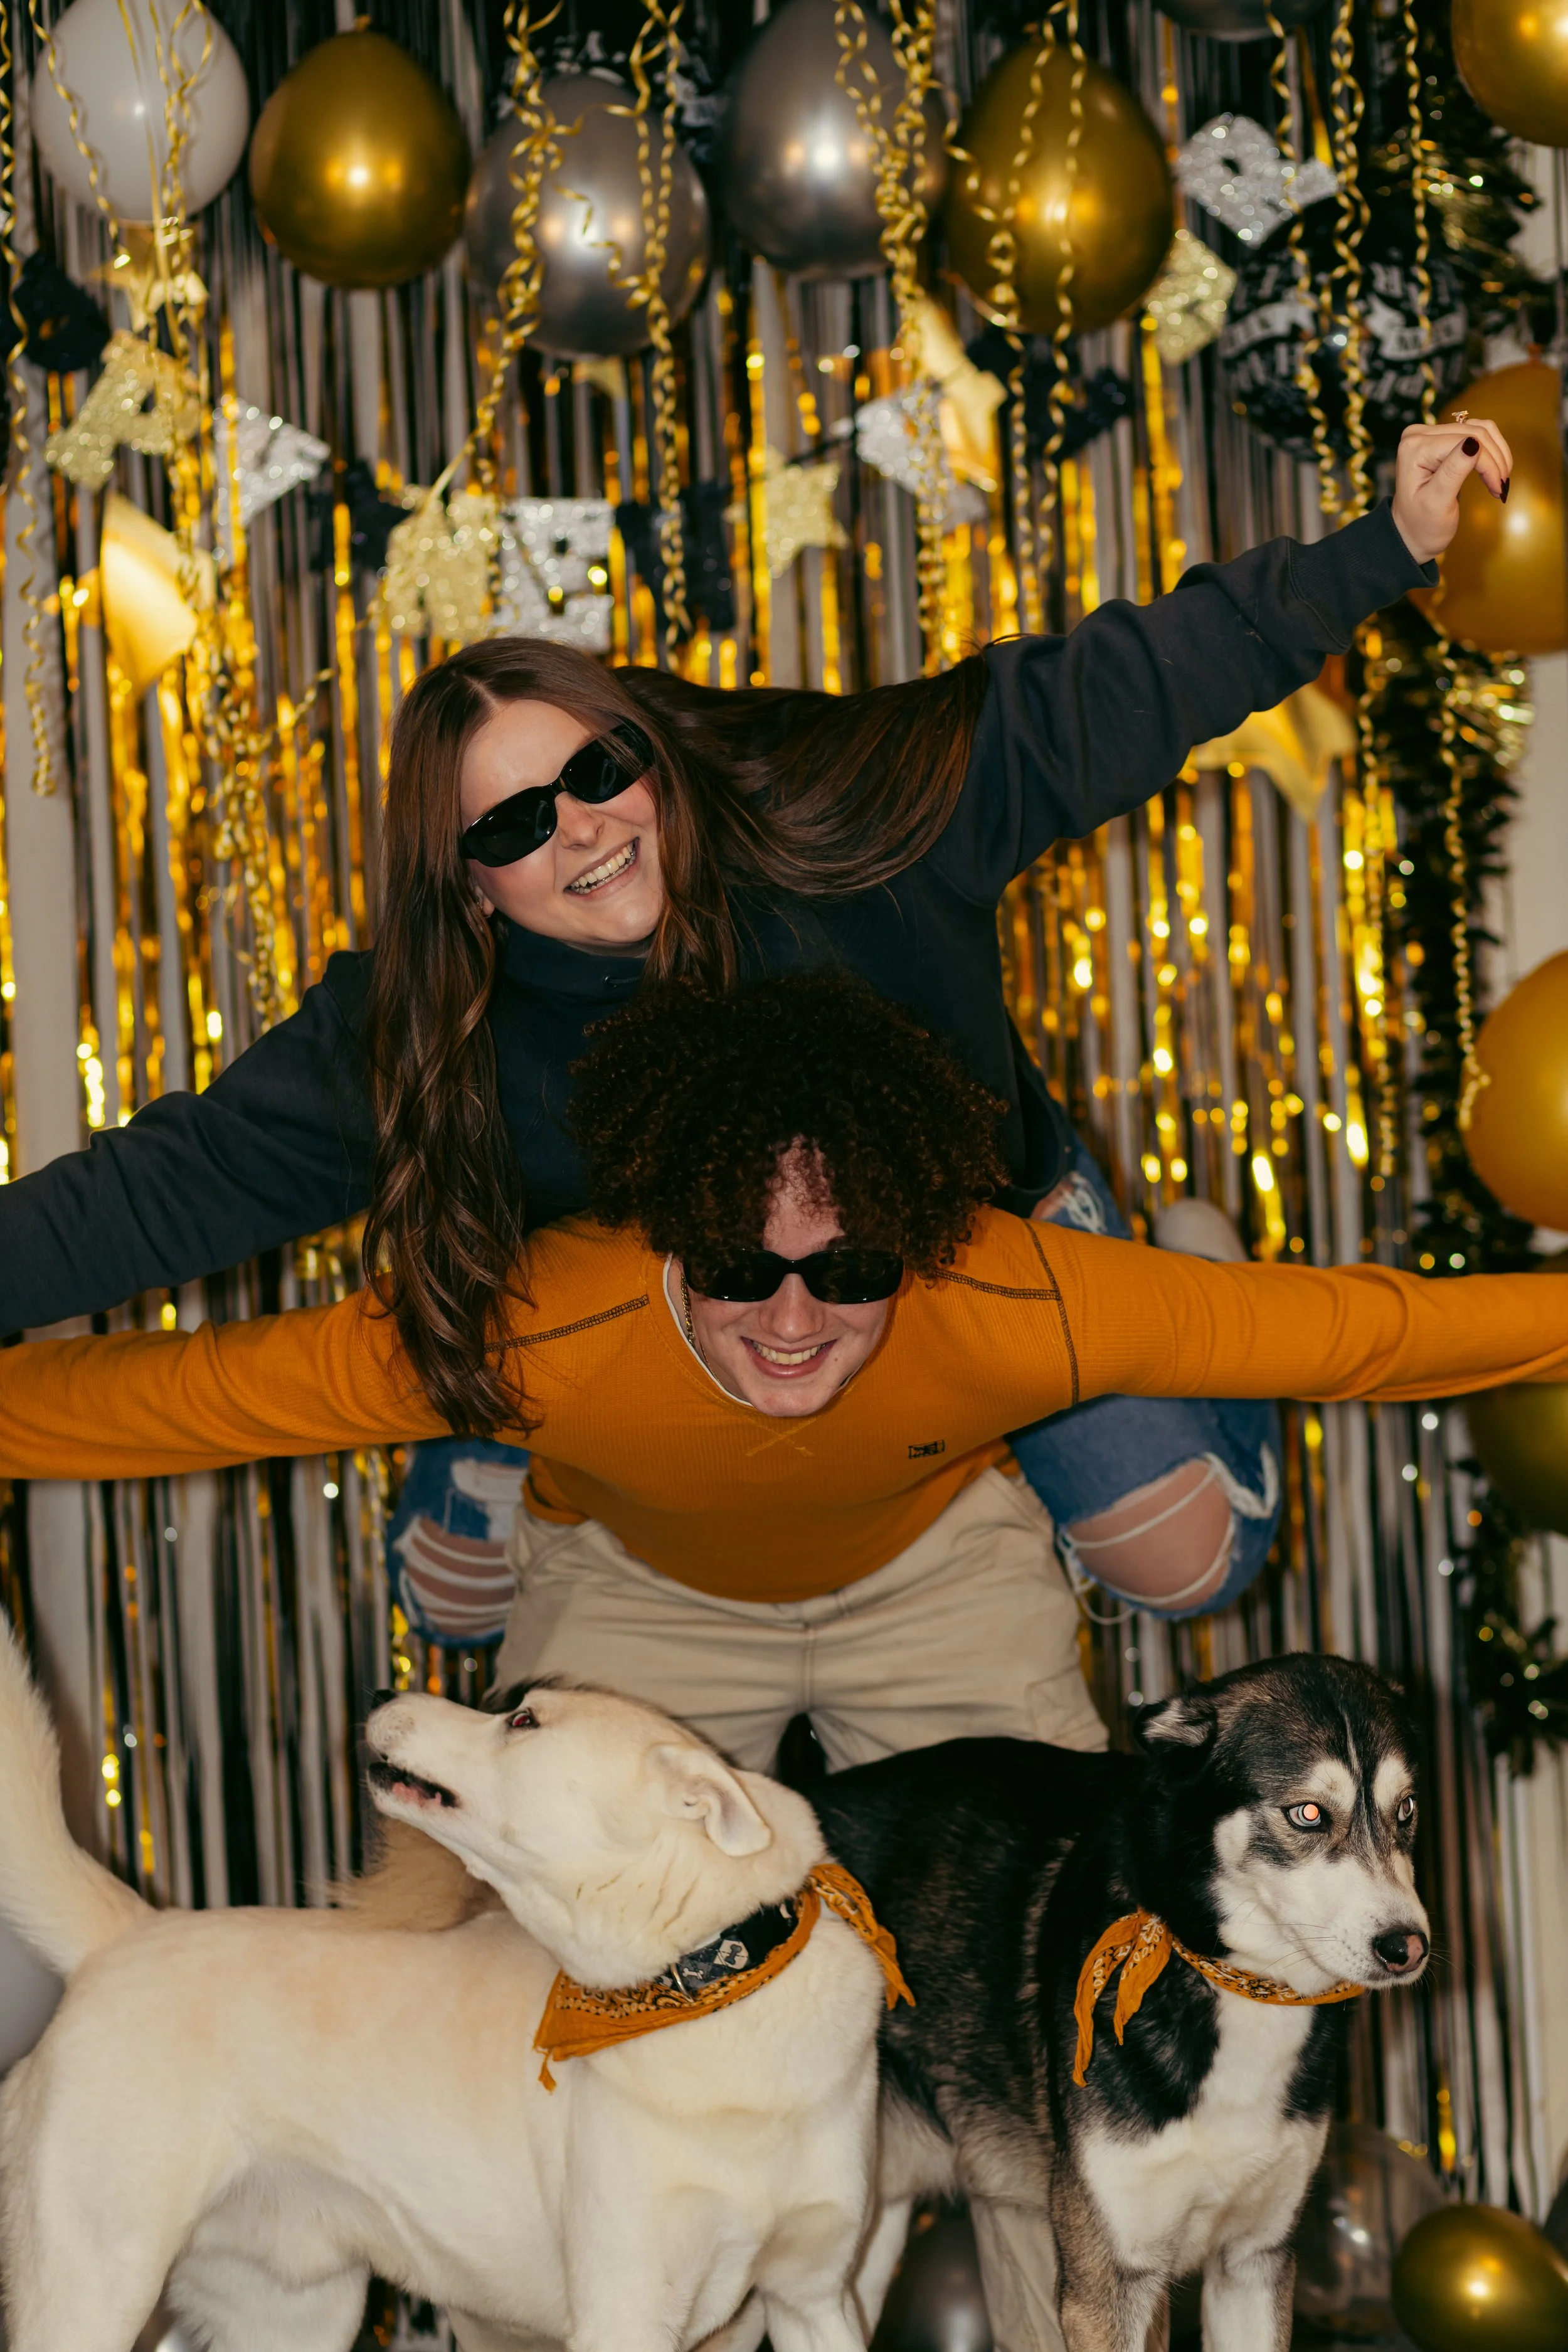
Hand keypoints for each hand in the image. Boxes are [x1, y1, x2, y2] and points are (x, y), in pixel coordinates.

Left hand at [1391, 417, 1512, 564]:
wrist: (1413, 533)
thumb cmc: (1422, 524)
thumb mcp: (1436, 503)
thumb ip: (1452, 472)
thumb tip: (1473, 444)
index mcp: (1414, 448)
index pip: (1463, 441)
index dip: (1487, 463)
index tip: (1498, 489)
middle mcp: (1420, 434)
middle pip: (1474, 431)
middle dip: (1495, 460)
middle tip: (1502, 487)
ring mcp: (1431, 434)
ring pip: (1480, 429)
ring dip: (1497, 454)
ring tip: (1500, 480)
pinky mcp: (1444, 437)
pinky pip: (1478, 432)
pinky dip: (1492, 450)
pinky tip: (1494, 471)